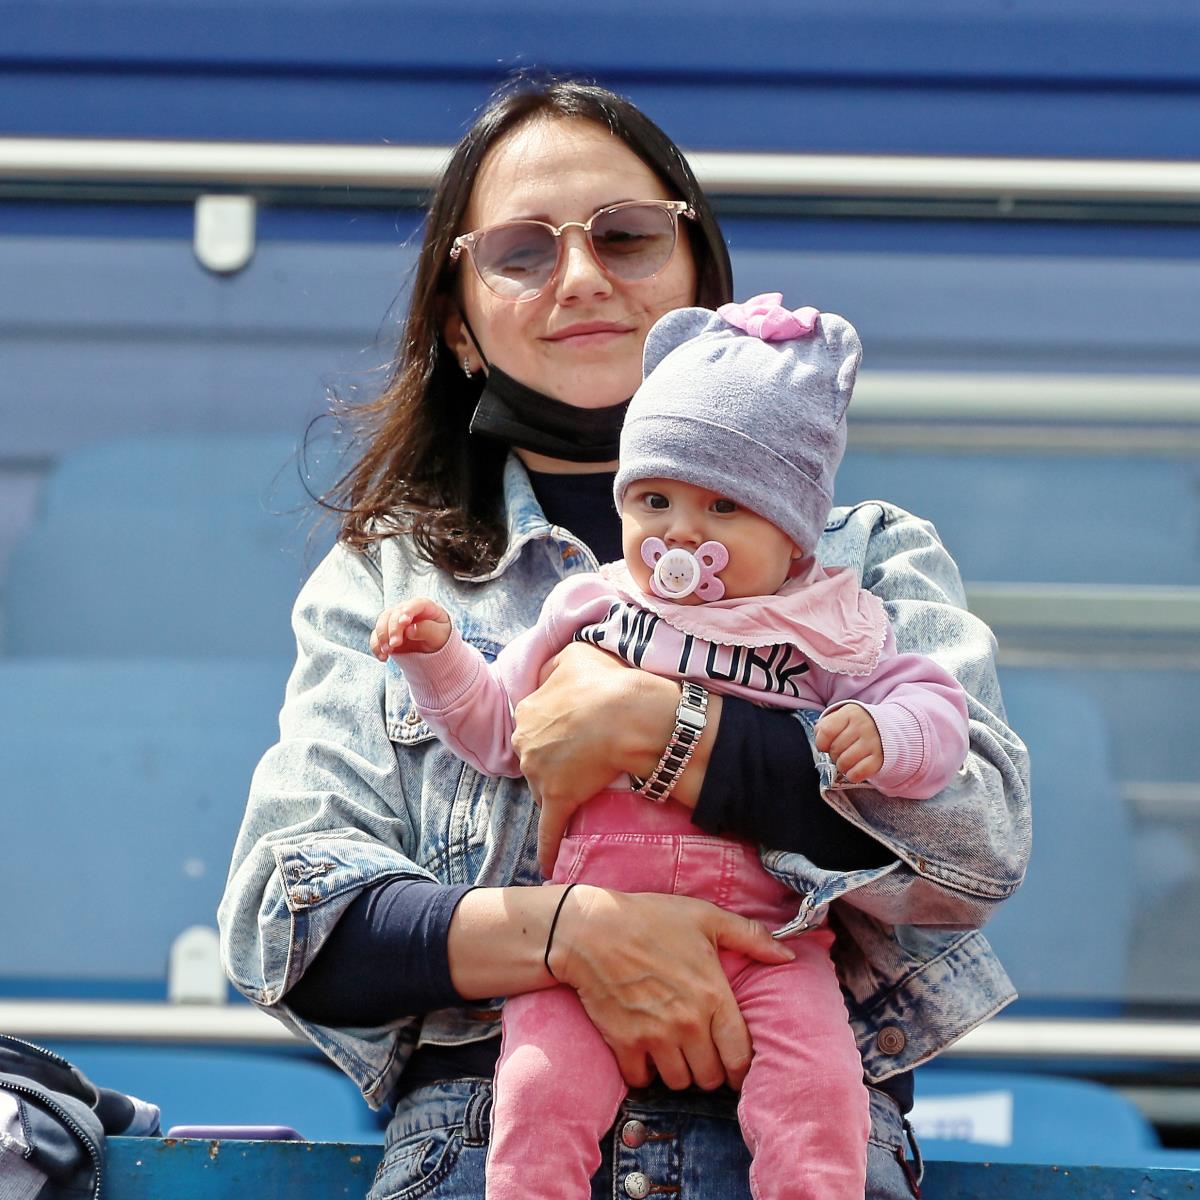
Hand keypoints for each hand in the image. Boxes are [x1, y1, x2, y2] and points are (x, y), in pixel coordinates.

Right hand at [369, 598, 451, 658]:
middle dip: (392, 629)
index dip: (408, 611)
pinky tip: (383, 657)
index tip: (404, 622)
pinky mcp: (387, 633)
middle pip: (394, 614)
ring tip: (387, 651)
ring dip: (381, 637)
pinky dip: (376, 646)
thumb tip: (409, 630)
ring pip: (381, 623)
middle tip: (395, 644)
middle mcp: (406, 610)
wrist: (434, 650)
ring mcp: (395, 621)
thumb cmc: (440, 638)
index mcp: (424, 606)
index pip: (415, 605)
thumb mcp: (440, 636)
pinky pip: (376, 637)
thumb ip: (427, 630)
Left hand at [511, 643, 677, 875]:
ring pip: (543, 786)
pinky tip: (547, 867)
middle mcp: (525, 743)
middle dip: (555, 756)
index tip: (576, 726)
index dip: (556, 725)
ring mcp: (539, 774)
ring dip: (559, 787)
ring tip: (586, 781)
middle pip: (536, 756)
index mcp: (527, 710)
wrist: (629, 715)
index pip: (534, 722)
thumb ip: (553, 667)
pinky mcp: (558, 800)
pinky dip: (548, 849)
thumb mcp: (572, 655)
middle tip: (584, 751)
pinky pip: (549, 831)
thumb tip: (545, 676)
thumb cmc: (606, 682)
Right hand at [549, 886, 794, 1090]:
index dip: (742, 1068)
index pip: (740, 1056)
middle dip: (710, 1068)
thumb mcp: (705, 917)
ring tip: (675, 1051)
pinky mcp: (624, 1044)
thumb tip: (788, 953)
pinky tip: (646, 1051)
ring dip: (679, 1071)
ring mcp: (655, 1037)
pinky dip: (645, 1072)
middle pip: (711, 1076)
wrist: (591, 929)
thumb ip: (750, 936)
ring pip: (679, 1082)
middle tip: (703, 1053)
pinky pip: (642, 1080)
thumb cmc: (650, 918)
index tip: (735, 1064)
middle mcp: (688, 1024)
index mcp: (713, 996)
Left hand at [814, 703, 883, 782]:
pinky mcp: (880, 758)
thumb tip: (820, 743)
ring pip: (844, 762)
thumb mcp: (841, 718)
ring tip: (846, 761)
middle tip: (840, 753)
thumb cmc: (857, 725)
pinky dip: (852, 775)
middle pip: (835, 749)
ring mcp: (873, 742)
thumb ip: (825, 726)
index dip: (821, 743)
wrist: (887, 728)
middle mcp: (863, 726)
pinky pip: (858, 773)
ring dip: (841, 766)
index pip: (826, 731)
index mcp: (850, 713)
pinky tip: (853, 770)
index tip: (825, 746)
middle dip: (833, 755)